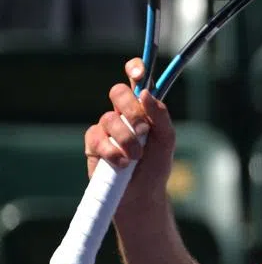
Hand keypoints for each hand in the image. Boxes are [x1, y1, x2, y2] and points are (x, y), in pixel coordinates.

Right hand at [84, 58, 175, 212]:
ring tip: (136, 156)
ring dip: (126, 139)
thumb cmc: (156, 166)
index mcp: (143, 108)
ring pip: (108, 118)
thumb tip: (145, 93)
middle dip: (130, 109)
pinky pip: (96, 138)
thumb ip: (159, 115)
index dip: (135, 69)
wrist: (141, 195)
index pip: (136, 79)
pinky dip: (112, 151)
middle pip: (117, 92)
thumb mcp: (167, 140)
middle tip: (142, 129)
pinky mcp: (93, 144)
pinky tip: (122, 163)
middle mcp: (123, 113)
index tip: (139, 72)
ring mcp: (106, 128)